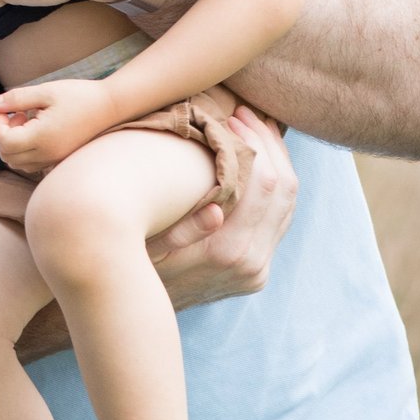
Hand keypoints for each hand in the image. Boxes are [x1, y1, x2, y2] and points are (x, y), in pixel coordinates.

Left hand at [0, 77, 113, 172]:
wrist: (109, 106)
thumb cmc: (79, 96)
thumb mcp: (46, 91)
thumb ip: (17, 99)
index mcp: (42, 137)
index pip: (4, 142)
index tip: (7, 108)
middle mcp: (47, 154)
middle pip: (8, 156)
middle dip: (4, 135)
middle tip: (17, 114)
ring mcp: (54, 160)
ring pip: (18, 164)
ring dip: (13, 145)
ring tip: (27, 122)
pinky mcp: (59, 160)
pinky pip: (32, 165)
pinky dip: (25, 152)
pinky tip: (36, 131)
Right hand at [147, 108, 296, 304]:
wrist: (133, 306)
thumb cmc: (130, 260)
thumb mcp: (145, 243)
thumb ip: (178, 229)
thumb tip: (216, 209)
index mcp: (226, 250)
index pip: (264, 184)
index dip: (255, 142)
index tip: (234, 116)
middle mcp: (250, 263)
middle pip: (285, 190)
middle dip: (270, 144)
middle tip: (249, 114)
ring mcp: (257, 270)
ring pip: (289, 204)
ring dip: (278, 161)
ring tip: (258, 128)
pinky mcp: (257, 272)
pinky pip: (280, 220)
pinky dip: (276, 185)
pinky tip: (260, 160)